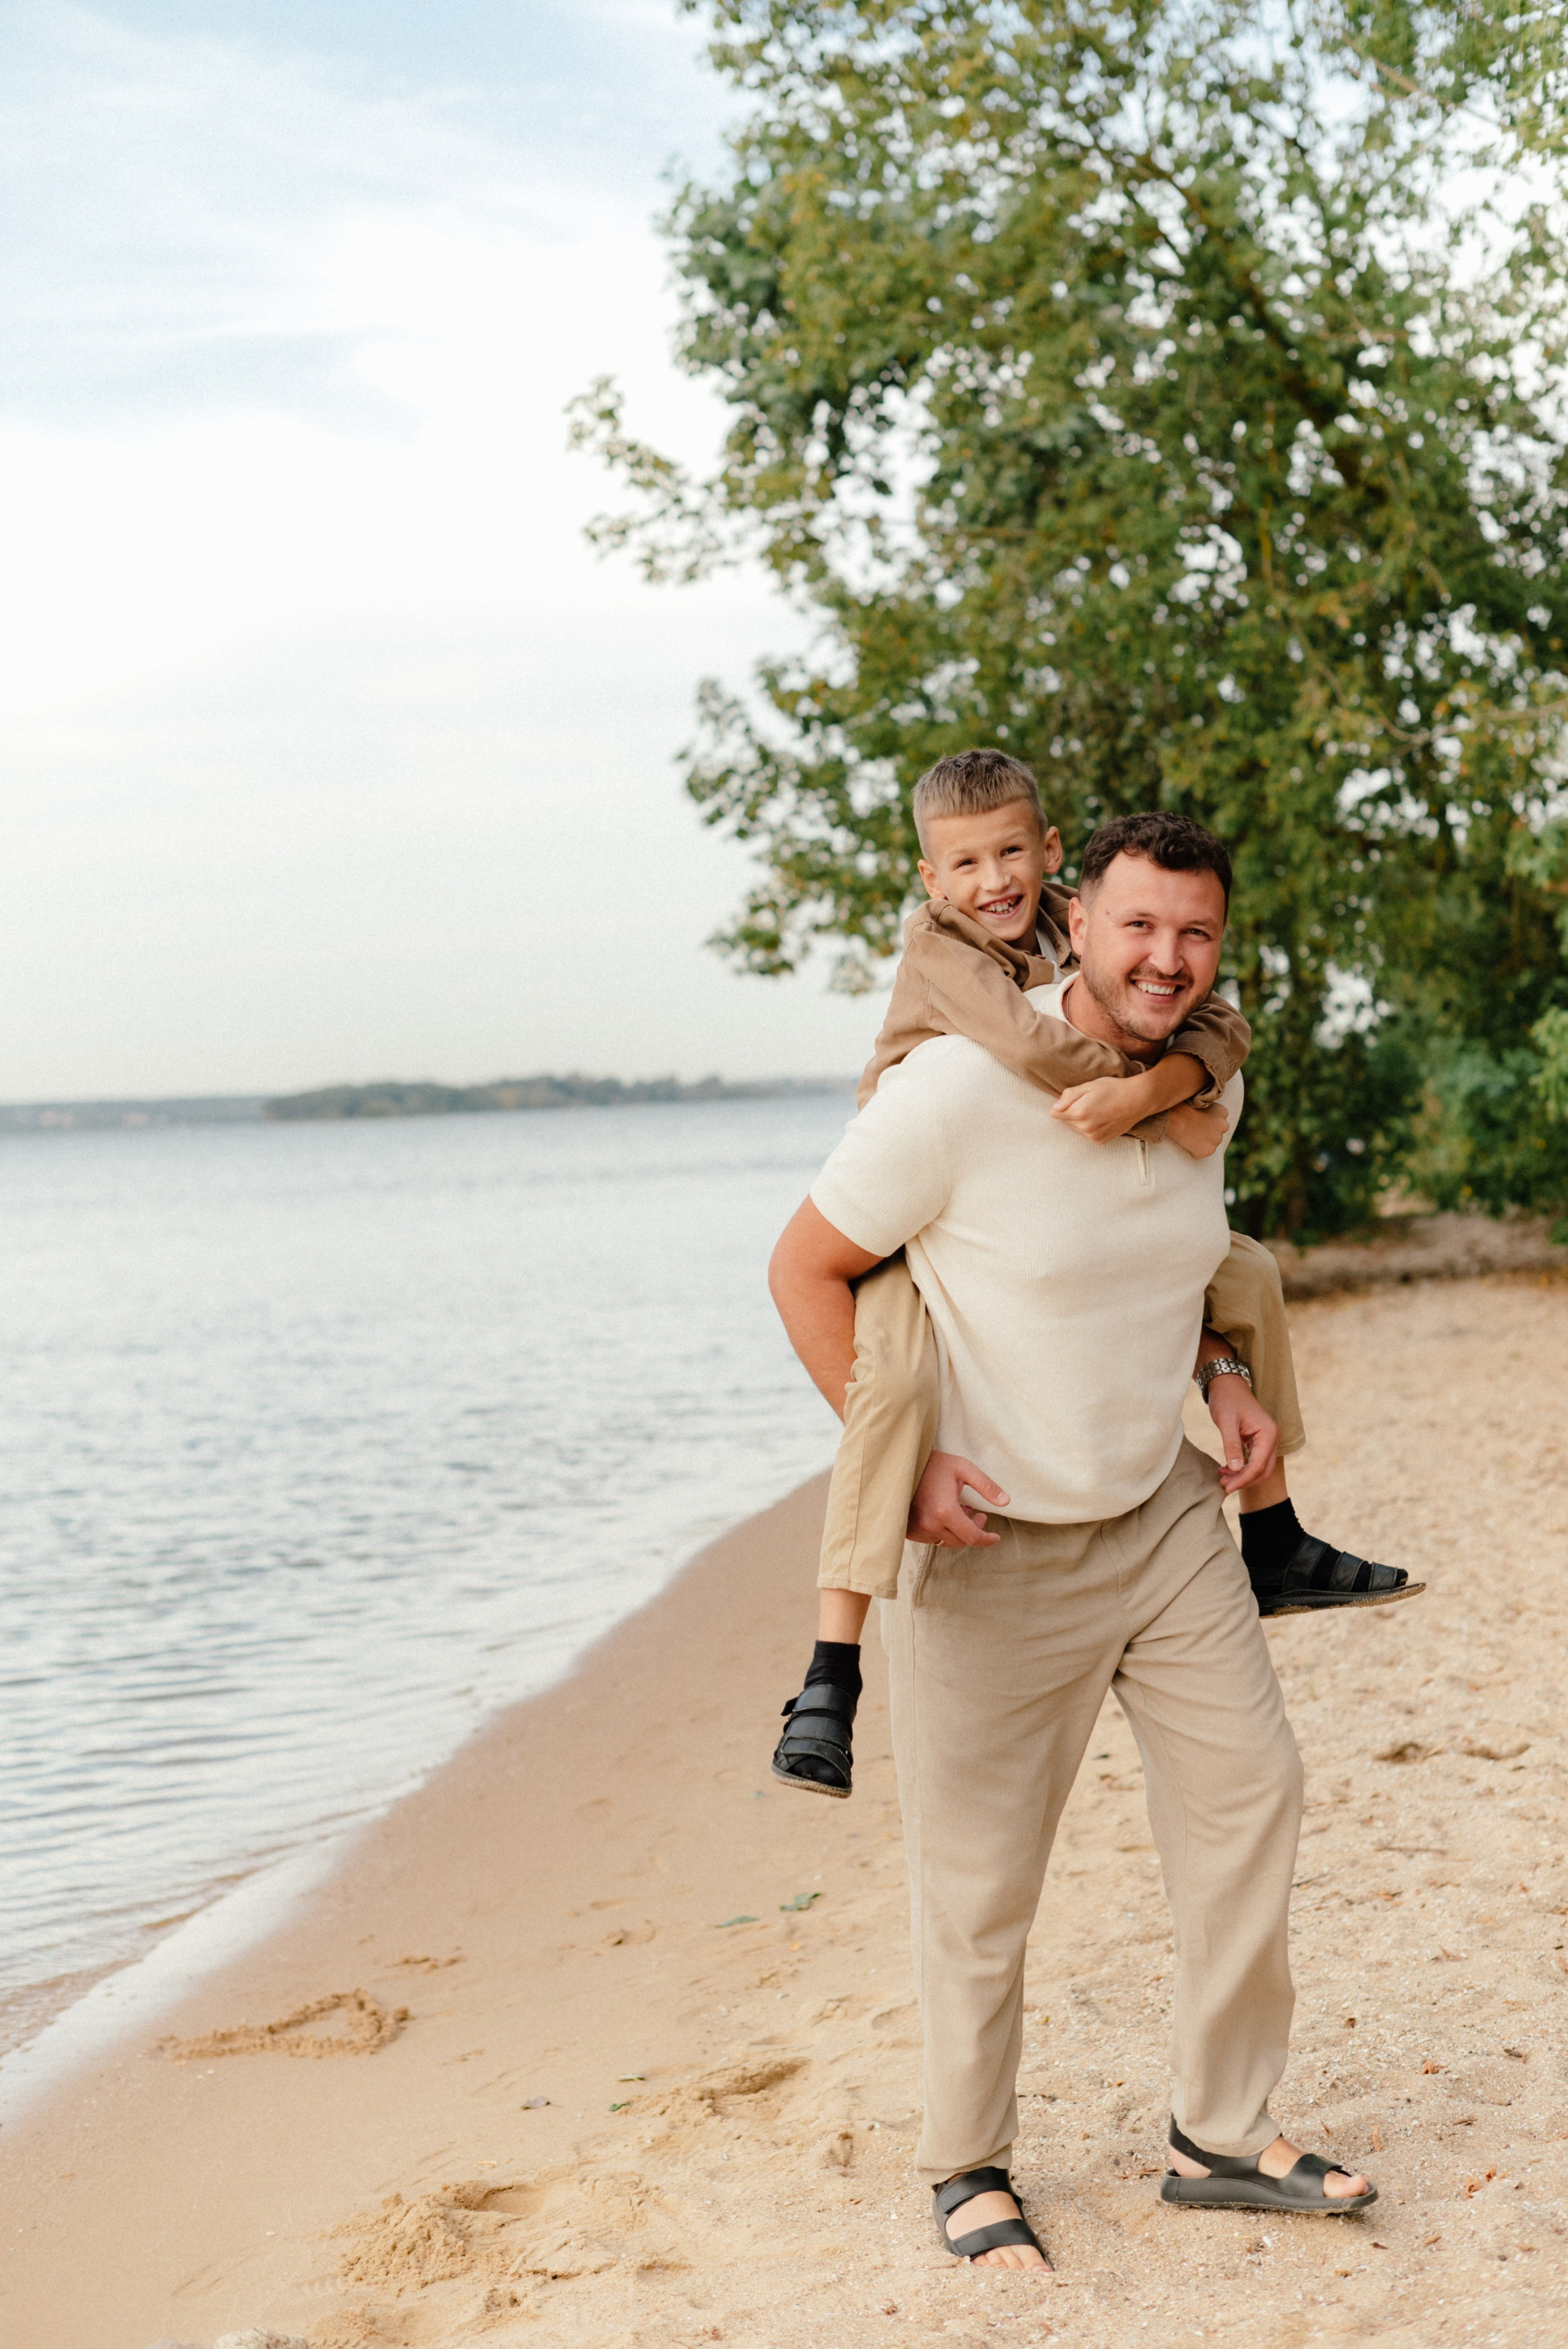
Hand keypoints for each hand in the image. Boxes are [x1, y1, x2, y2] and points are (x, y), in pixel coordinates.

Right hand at [907, 1451, 1009, 1546]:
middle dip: (974, 1530)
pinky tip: (944, 1515)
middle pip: (961, 1541)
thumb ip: (986, 1486)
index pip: (972, 1537)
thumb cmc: (934, 1464)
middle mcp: (930, 1525)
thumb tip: (1006, 1502)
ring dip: (958, 1531)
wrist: (902, 1464)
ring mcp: (918, 1529)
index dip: (987, 1539)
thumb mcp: (963, 1468)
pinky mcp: (909, 1530)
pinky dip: (943, 1531)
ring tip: (961, 1510)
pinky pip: (932, 1539)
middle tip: (976, 1513)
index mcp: (945, 1511)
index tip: (996, 1537)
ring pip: (947, 1541)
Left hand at [1051, 1076, 1148, 1142]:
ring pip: (1075, 1128)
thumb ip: (1068, 1096)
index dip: (1063, 1103)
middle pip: (1064, 1121)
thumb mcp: (1088, 1086)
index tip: (1076, 1098)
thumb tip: (1054, 1108)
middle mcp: (1084, 1128)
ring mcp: (1093, 1136)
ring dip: (1080, 1120)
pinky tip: (1101, 1118)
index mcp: (1079, 1112)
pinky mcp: (1100, 1141)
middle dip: (1071, 1111)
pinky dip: (1089, 1127)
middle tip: (1089, 1102)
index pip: (1054, 1113)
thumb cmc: (1113, 1089)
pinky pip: (1085, 1134)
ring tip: (1096, 1109)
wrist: (1137, 1100)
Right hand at [1166, 1100, 1229, 1158]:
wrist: (1174, 1117)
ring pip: (1210, 1143)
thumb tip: (1203, 1117)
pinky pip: (1201, 1152)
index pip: (1218, 1120)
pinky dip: (1194, 1150)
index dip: (1206, 1121)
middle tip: (1192, 1130)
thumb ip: (1206, 1109)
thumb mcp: (1198, 1102)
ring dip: (1201, 1142)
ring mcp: (1217, 1139)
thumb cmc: (1182, 1107)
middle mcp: (1224, 1126)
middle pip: (1216, 1133)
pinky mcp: (1209, 1150)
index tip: (1197, 1120)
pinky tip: (1186, 1142)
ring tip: (1188, 1135)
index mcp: (1222, 1112)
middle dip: (1207, 1133)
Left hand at [1205, 1376, 1279, 1494]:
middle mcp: (1272, 1437)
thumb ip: (1231, 1445)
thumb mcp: (1226, 1422)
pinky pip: (1254, 1460)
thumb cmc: (1226, 1400)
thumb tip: (1235, 1469)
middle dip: (1244, 1480)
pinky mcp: (1260, 1440)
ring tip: (1222, 1478)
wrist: (1227, 1384)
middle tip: (1223, 1485)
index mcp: (1268, 1433)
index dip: (1243, 1479)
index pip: (1258, 1465)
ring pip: (1259, 1467)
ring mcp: (1267, 1439)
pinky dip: (1242, 1468)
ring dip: (1242, 1476)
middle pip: (1262, 1470)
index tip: (1227, 1488)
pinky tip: (1226, 1469)